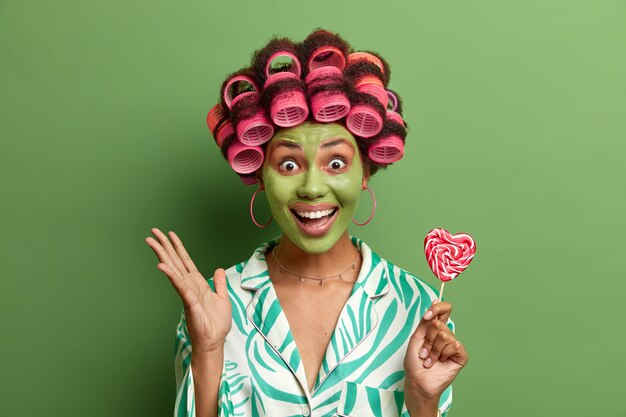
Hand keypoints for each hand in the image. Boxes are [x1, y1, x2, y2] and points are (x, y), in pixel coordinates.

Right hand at [145, 228, 231, 353]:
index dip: (178, 247)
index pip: (185, 261)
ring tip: (152, 243)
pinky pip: (180, 286)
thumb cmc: (216, 323)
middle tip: (153, 232)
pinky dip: (171, 276)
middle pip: (175, 261)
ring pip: (174, 270)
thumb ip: (220, 283)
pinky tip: (162, 266)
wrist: (215, 340)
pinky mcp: (189, 302)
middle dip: (164, 246)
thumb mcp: (222, 298)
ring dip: (163, 255)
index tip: (169, 234)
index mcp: (197, 283)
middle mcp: (189, 286)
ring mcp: (187, 293)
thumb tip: (218, 270)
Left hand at [403, 300, 467, 399]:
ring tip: (429, 359)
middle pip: (439, 323)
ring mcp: (454, 345)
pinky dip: (443, 354)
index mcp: (436, 328)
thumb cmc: (415, 361)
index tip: (427, 316)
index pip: (444, 309)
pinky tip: (440, 362)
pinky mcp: (461, 355)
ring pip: (444, 335)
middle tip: (423, 351)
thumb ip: (426, 320)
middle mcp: (446, 335)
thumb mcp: (417, 337)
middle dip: (427, 339)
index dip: (437, 309)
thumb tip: (435, 300)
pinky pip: (454, 345)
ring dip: (432, 349)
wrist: (417, 380)